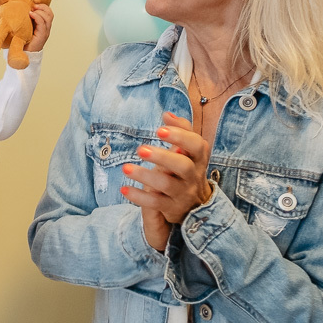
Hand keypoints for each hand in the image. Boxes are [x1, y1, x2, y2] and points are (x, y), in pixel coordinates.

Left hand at [24, 3, 53, 52]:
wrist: (23, 53)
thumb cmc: (23, 40)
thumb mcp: (25, 27)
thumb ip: (25, 20)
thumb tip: (17, 8)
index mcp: (43, 26)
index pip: (48, 13)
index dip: (43, 7)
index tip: (34, 5)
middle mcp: (46, 29)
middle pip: (50, 14)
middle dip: (43, 7)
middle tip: (34, 6)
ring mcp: (45, 32)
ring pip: (48, 18)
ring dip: (40, 11)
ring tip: (32, 10)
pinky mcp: (42, 36)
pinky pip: (42, 24)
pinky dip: (37, 17)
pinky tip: (31, 15)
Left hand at [120, 112, 211, 250]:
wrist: (196, 204)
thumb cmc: (187, 168)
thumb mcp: (189, 150)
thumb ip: (181, 130)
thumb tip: (167, 114)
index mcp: (198, 158)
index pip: (197, 145)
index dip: (180, 136)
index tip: (159, 130)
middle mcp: (193, 176)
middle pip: (183, 166)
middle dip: (162, 157)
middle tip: (140, 149)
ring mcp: (183, 193)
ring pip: (166, 185)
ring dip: (145, 176)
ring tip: (125, 168)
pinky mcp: (172, 208)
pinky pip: (156, 203)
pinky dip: (139, 197)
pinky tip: (124, 189)